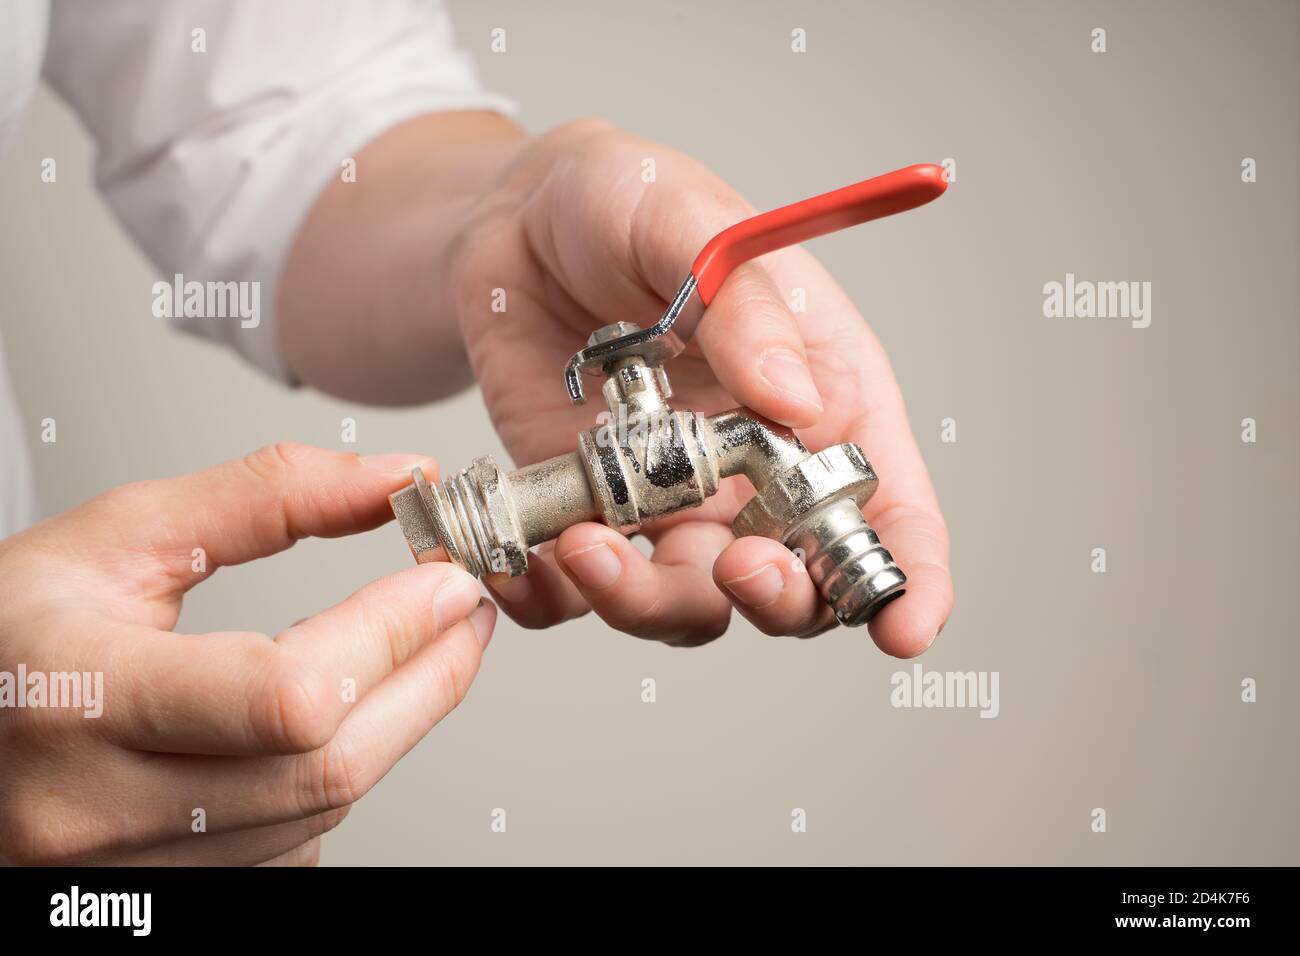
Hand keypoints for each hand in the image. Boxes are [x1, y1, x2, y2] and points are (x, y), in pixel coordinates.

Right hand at [0, 444, 493, 864]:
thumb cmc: (13, 631)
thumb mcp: (119, 535)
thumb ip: (266, 497)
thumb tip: (395, 481)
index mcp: (82, 696)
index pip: (287, 695)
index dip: (391, 635)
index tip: (446, 578)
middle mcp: (97, 808)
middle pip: (327, 767)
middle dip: (429, 679)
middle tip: (466, 610)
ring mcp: (129, 867)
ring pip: (321, 808)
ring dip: (398, 723)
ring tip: (423, 649)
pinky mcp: (165, 890)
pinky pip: (292, 841)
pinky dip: (336, 770)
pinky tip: (338, 716)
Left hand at [448, 121, 951, 653]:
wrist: (515, 220)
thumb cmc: (628, 201)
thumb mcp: (693, 222)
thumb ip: (746, 307)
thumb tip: (796, 403)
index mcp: (825, 397)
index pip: (892, 509)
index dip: (913, 580)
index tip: (905, 630)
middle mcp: (759, 470)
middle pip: (799, 583)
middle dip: (780, 599)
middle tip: (737, 564)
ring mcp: (673, 501)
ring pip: (689, 604)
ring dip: (646, 601)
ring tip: (588, 544)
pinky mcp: (592, 512)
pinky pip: (579, 593)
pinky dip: (553, 599)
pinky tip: (522, 562)